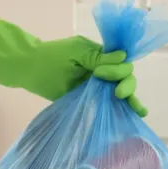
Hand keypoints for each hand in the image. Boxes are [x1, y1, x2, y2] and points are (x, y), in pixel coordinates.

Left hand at [0, 14, 146, 116]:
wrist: (28, 68)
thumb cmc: (48, 58)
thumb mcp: (74, 54)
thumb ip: (97, 58)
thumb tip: (123, 58)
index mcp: (99, 55)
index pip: (121, 62)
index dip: (119, 71)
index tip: (102, 76)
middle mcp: (101, 70)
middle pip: (123, 77)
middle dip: (127, 85)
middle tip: (119, 95)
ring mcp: (94, 84)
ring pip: (118, 91)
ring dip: (130, 99)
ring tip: (140, 110)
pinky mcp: (87, 97)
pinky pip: (105, 102)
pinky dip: (117, 108)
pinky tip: (131, 115)